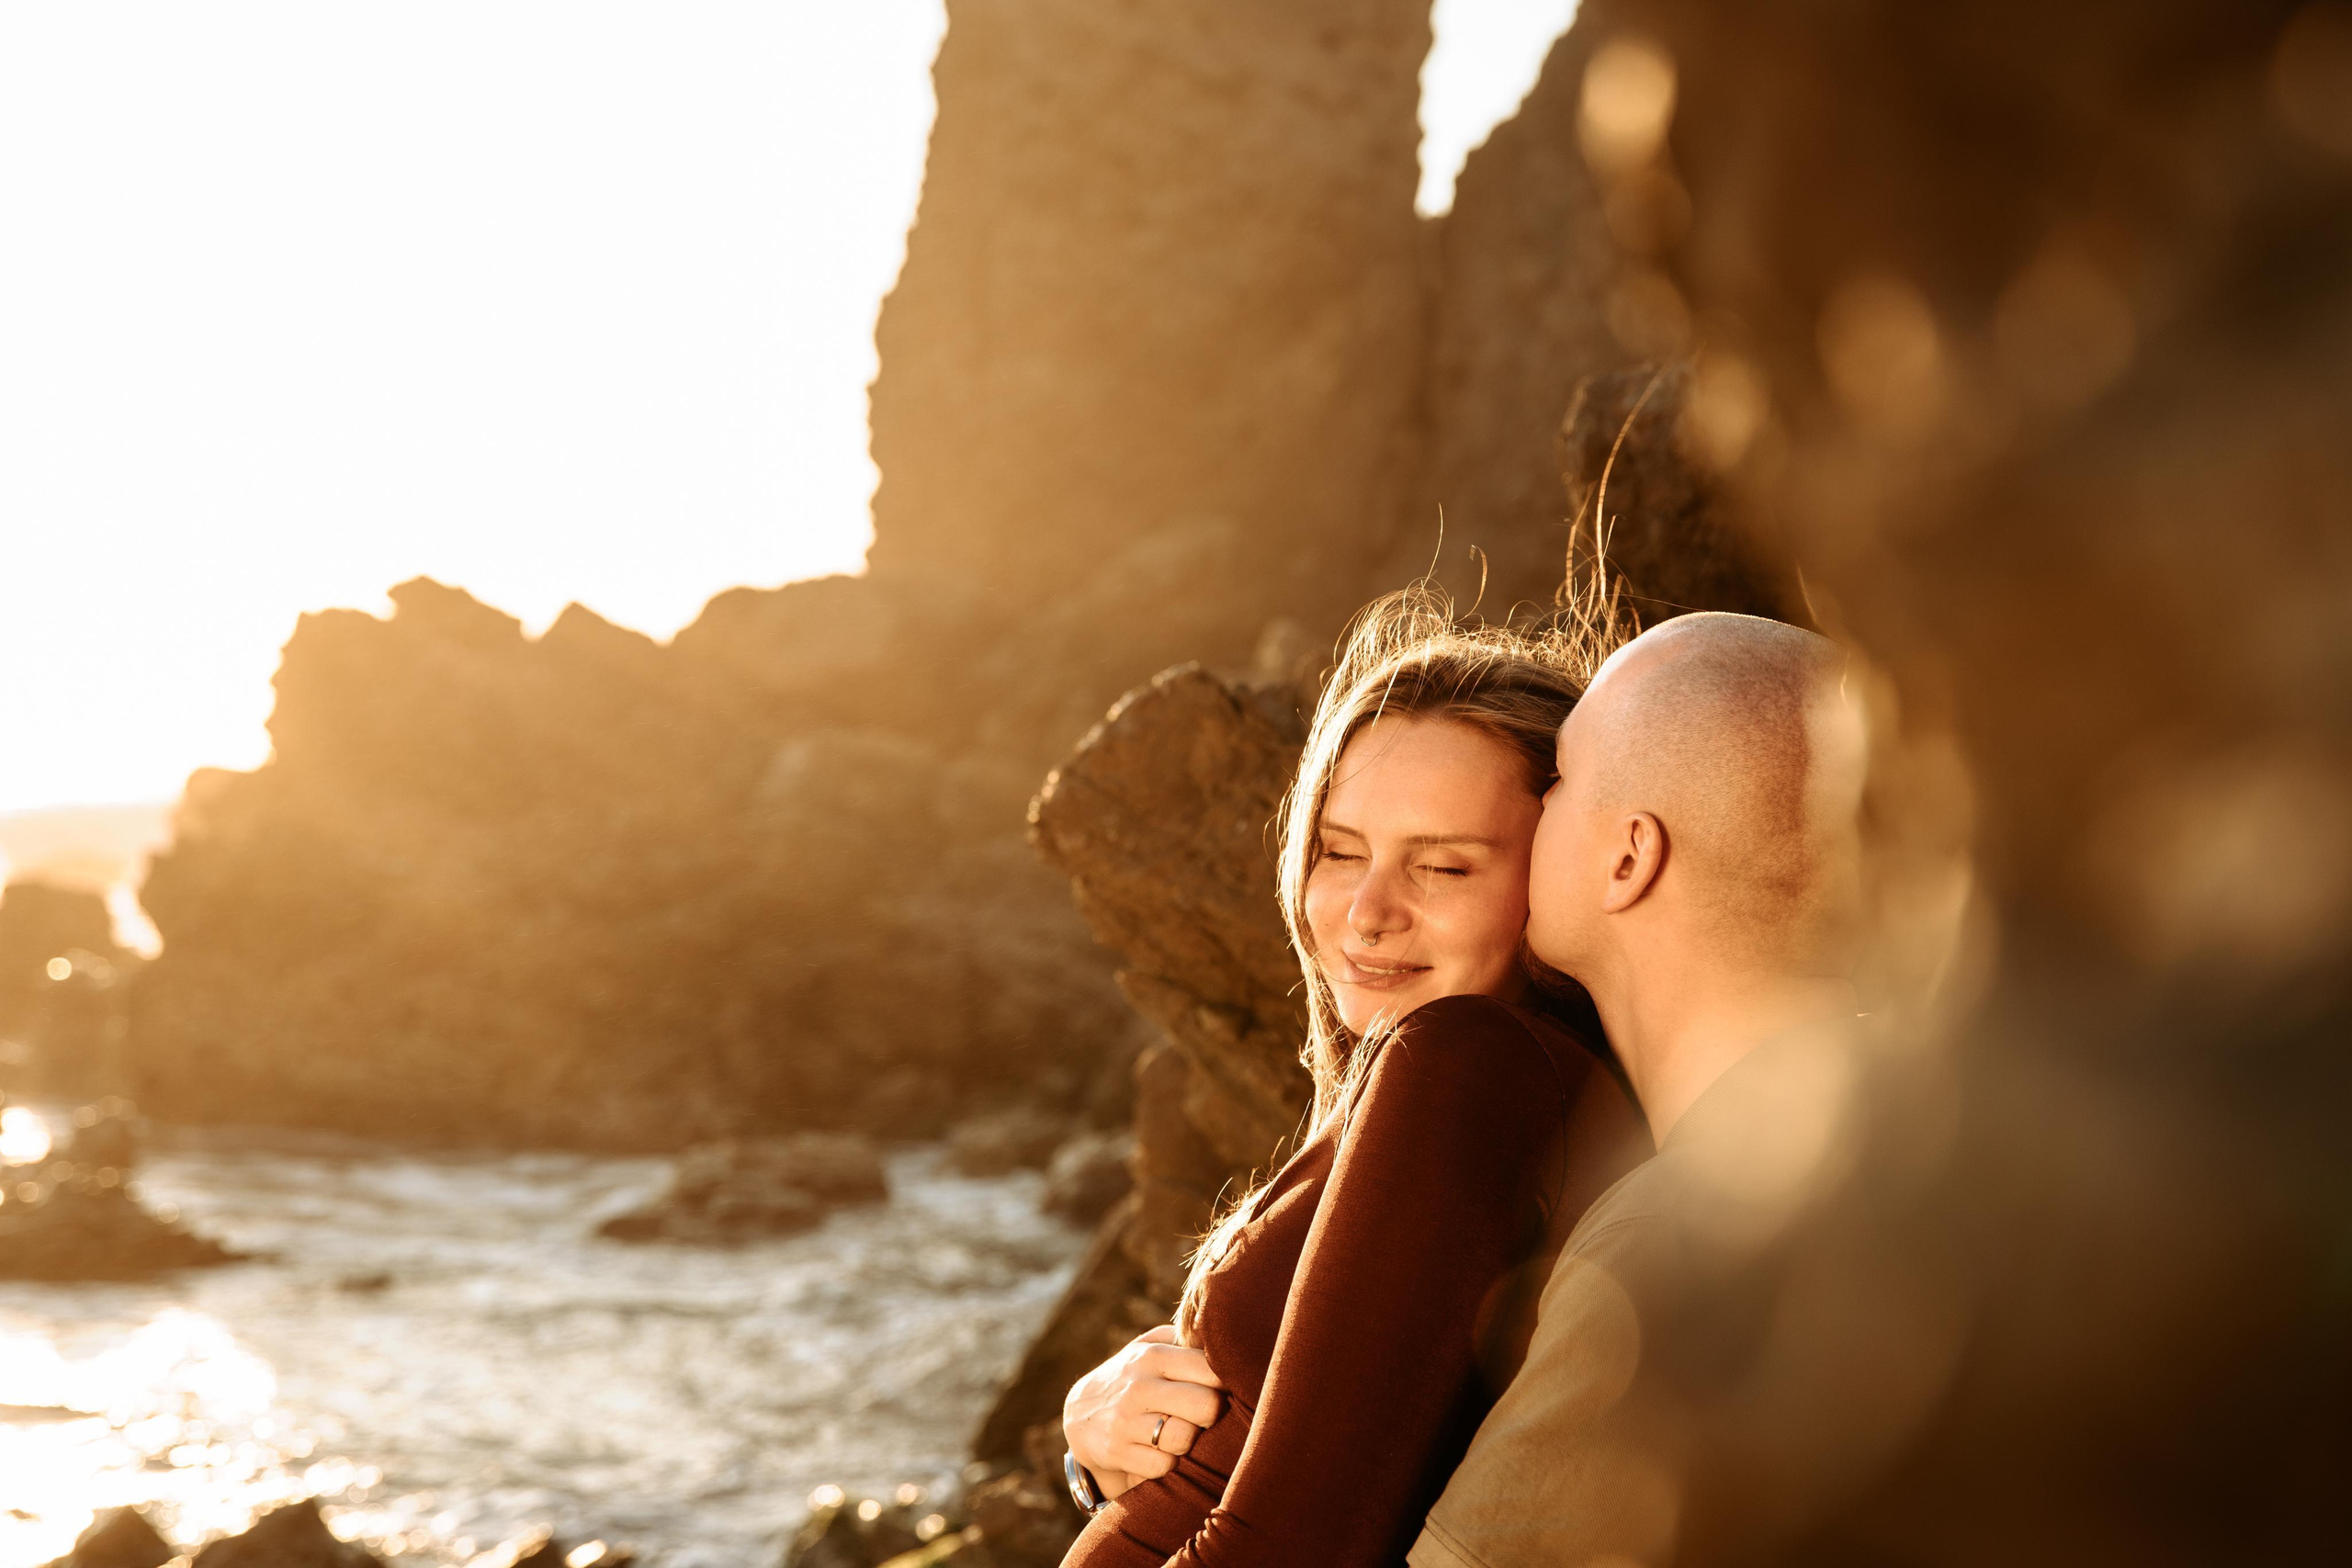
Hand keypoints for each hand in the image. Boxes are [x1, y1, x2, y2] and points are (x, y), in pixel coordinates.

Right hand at [1062, 1324, 1226, 1498]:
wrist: (1079, 1415)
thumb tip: (1223, 1340)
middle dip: (1212, 1414)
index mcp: (1152, 1356)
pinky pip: (1164, 1465)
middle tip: (1203, 1415)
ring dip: (1189, 1441)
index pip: (1211, 1368)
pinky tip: (1159, 1450)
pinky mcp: (1117, 1451)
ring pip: (1185, 1439)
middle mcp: (1139, 1386)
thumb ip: (1183, 1339)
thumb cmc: (1132, 1378)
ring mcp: (1126, 1421)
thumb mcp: (1148, 1347)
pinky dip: (1167, 1462)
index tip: (1221, 1389)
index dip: (1225, 1383)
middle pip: (1206, 1406)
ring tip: (1181, 1432)